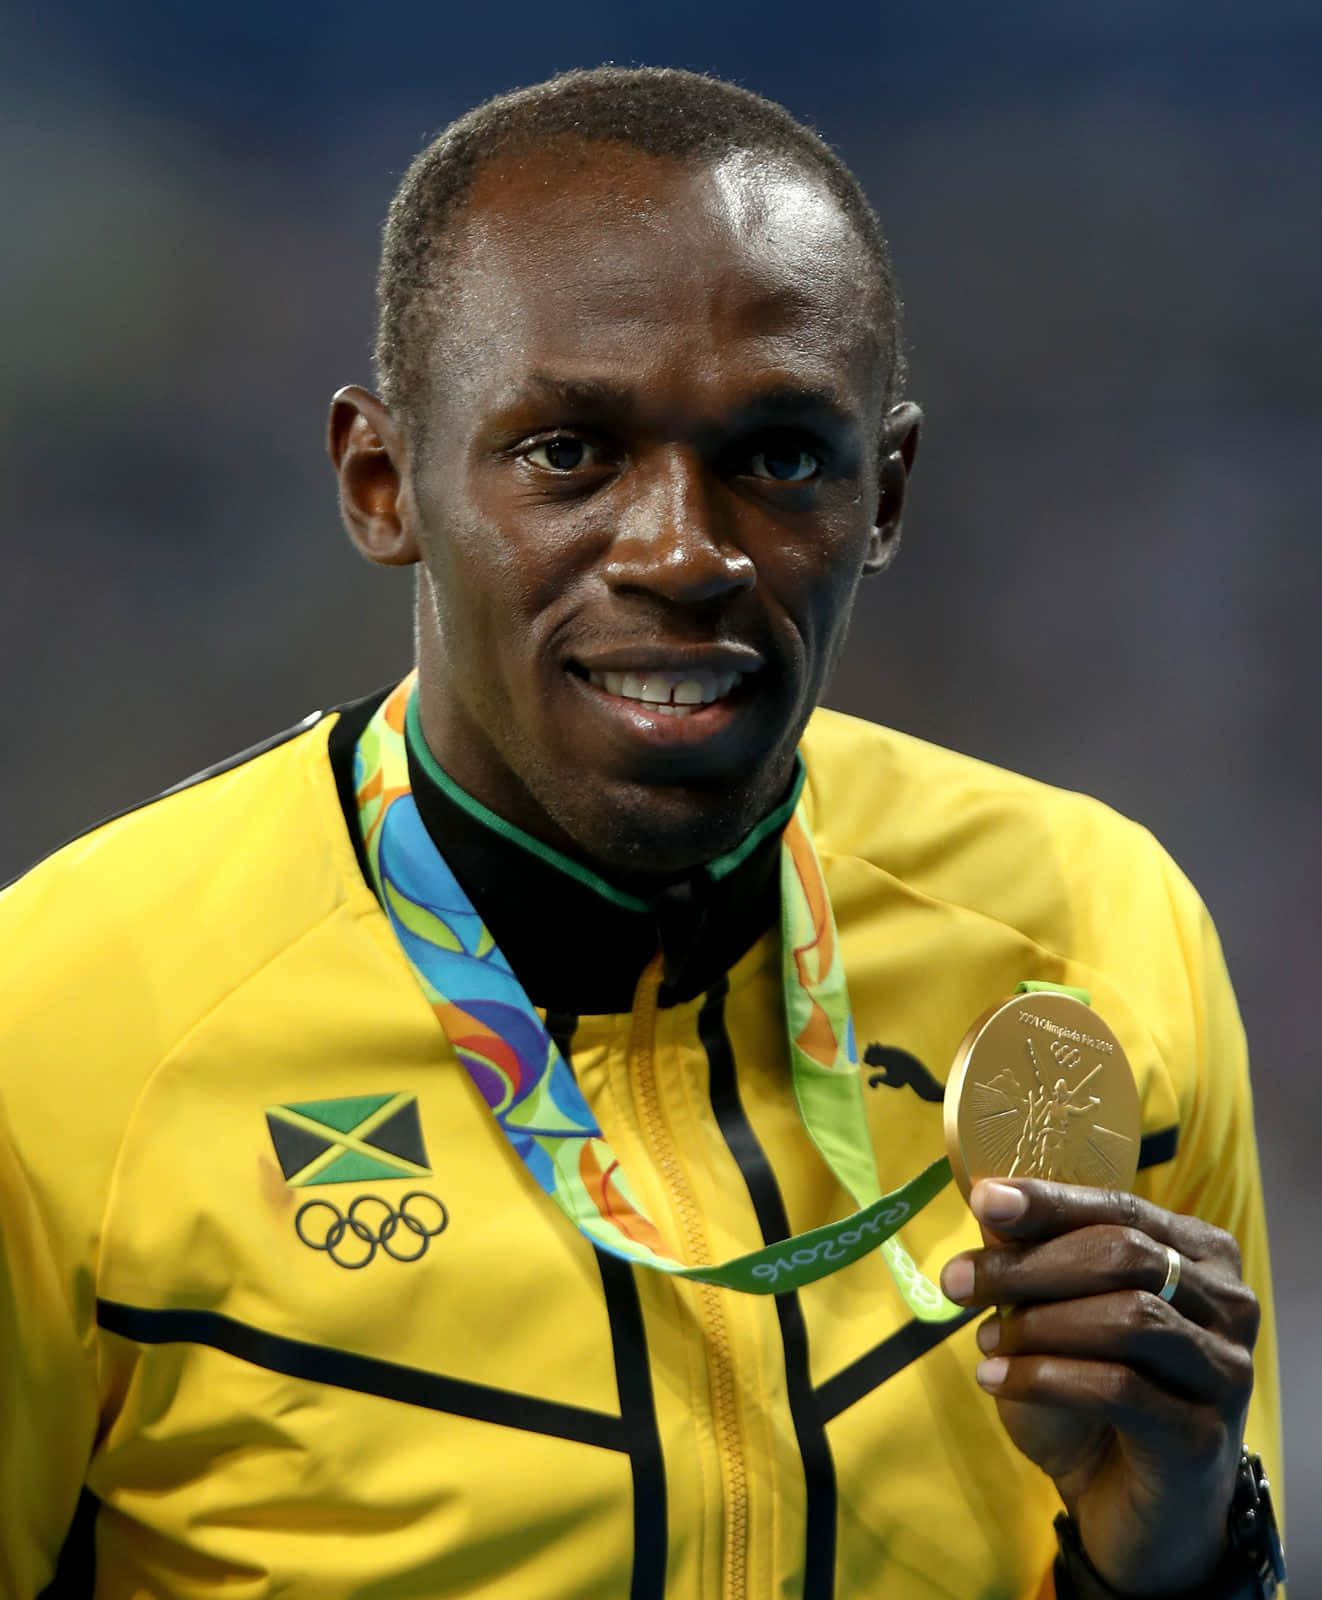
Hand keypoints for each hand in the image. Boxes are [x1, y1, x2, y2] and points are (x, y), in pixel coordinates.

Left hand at [939, 1179, 1258, 1596]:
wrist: (1134, 1508)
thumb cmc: (1094, 1395)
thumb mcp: (1057, 1315)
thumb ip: (1035, 1259)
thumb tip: (989, 1203)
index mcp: (1200, 1254)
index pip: (1121, 1208)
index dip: (1050, 1200)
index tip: (983, 1199)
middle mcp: (1229, 1304)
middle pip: (1124, 1256)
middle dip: (1029, 1265)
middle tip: (958, 1281)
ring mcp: (1227, 1371)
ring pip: (1128, 1318)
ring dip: (1039, 1323)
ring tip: (984, 1341)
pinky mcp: (1205, 1437)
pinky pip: (1118, 1389)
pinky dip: (1045, 1378)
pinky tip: (995, 1380)